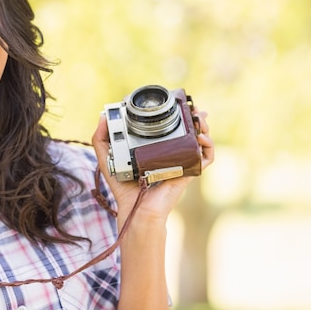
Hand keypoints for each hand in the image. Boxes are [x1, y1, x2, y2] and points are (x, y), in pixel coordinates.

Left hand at [91, 110, 213, 225]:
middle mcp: (170, 153)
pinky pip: (206, 158)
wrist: (136, 207)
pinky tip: (203, 138)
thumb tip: (103, 115)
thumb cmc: (123, 187)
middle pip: (188, 131)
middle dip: (193, 117)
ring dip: (204, 126)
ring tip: (200, 118)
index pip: (168, 128)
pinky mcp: (188, 171)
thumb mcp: (107, 158)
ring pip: (200, 140)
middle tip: (192, 107)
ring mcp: (181, 162)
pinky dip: (209, 147)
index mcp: (154, 149)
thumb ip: (101, 138)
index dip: (174, 114)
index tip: (173, 102)